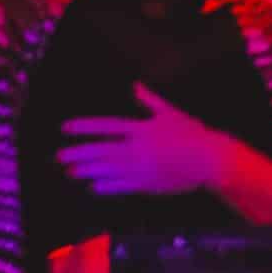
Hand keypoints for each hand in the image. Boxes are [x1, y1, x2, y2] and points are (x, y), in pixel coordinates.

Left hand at [57, 86, 229, 197]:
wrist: (211, 160)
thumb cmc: (194, 134)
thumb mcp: (172, 113)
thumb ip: (151, 101)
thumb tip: (136, 85)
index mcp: (142, 129)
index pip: (107, 126)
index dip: (85, 127)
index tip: (66, 128)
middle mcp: (138, 149)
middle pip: (102, 151)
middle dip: (79, 153)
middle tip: (60, 156)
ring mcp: (142, 168)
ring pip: (108, 169)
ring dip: (88, 170)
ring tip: (71, 171)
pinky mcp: (149, 184)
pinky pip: (123, 186)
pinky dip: (107, 186)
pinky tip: (94, 186)